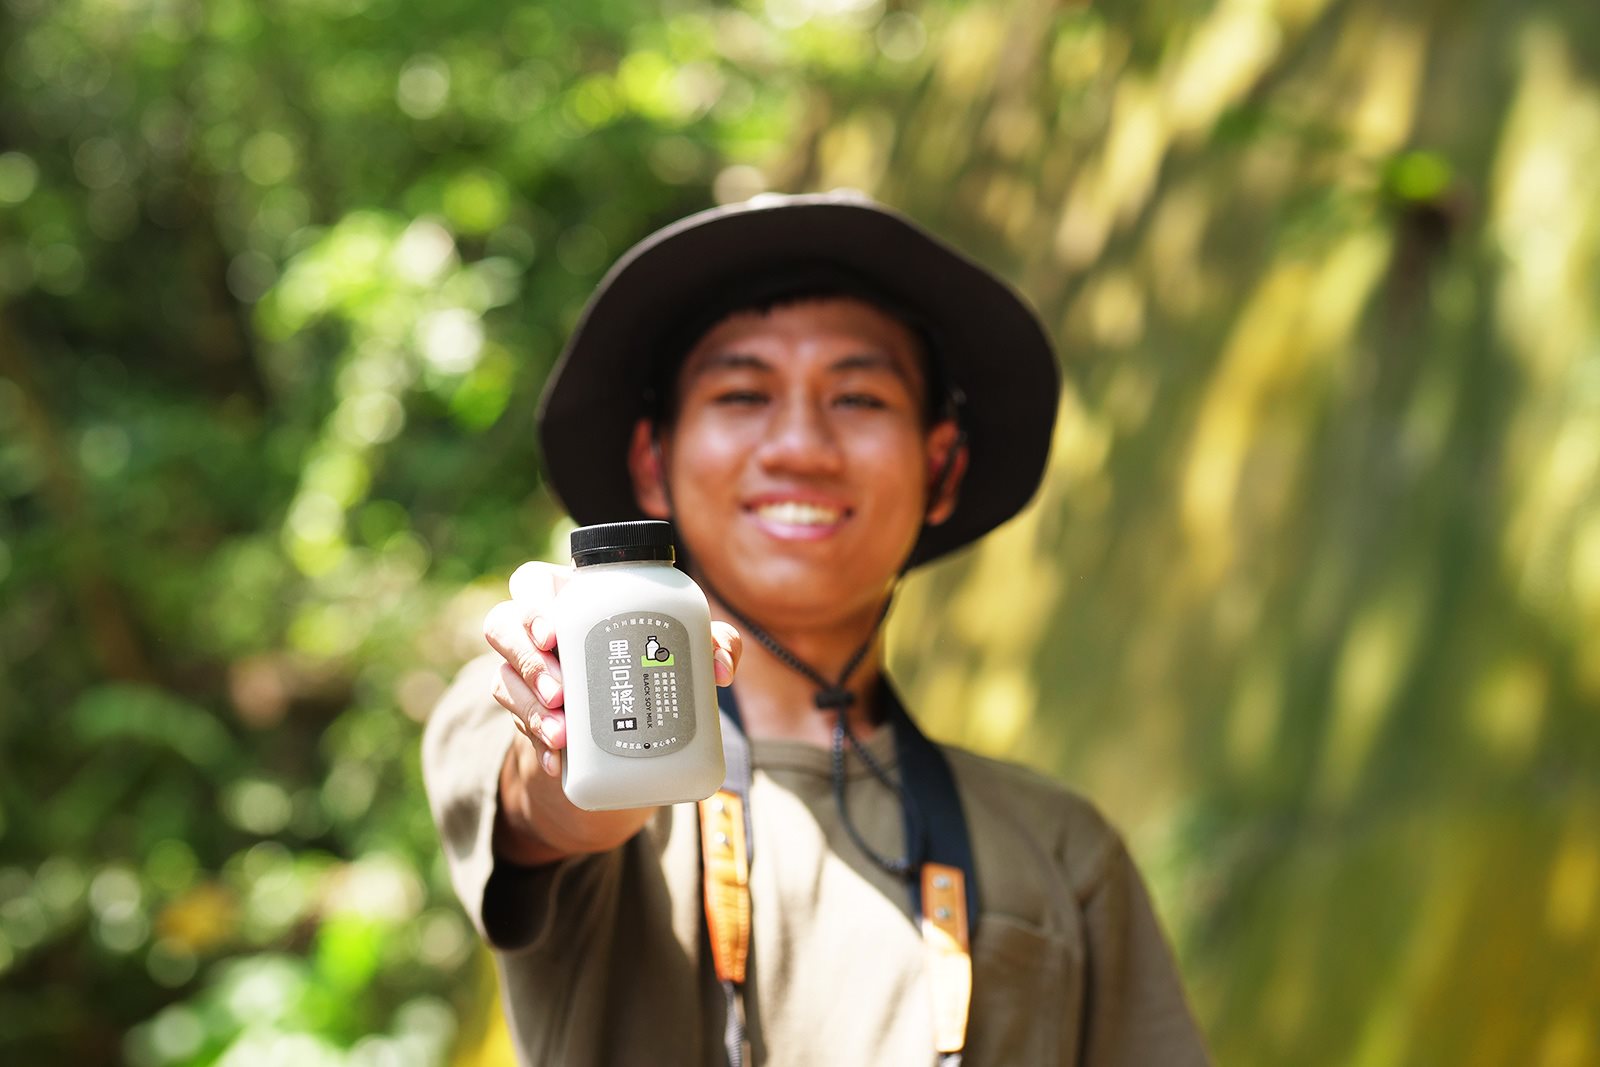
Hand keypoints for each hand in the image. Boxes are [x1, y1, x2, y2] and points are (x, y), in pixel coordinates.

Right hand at [482, 559, 741, 862]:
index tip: (554, 633)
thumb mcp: (686, 647)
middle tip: (559, 691)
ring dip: (527, 706)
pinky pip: (516, 725)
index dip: (533, 604)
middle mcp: (537, 630)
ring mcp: (525, 674)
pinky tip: (556, 763)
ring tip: (560, 733)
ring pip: (502, 678)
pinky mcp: (527, 714)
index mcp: (570, 596)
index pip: (532, 584)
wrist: (631, 720)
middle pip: (502, 627)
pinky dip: (536, 746)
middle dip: (525, 659)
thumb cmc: (656, 657)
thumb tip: (720, 668)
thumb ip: (713, 644)